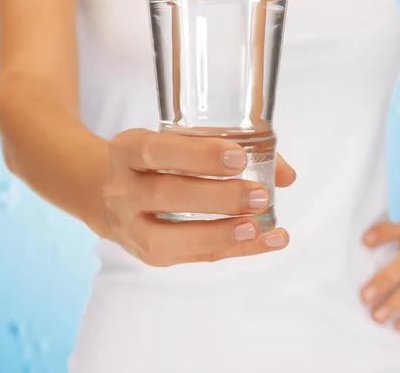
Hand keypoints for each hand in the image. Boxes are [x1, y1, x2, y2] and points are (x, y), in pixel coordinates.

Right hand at [103, 128, 295, 266]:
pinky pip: (191, 257)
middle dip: (217, 197)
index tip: (239, 158)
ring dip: (218, 233)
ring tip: (256, 225)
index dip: (199, 155)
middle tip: (259, 195)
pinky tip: (267, 242)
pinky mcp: (148, 254)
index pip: (158, 152)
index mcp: (127, 149)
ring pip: (168, 238)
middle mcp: (121, 189)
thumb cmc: (158, 162)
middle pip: (166, 195)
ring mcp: (130, 226)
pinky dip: (233, 251)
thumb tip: (285, 175)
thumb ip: (227, 149)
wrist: (114, 195)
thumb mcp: (177, 142)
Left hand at [361, 221, 399, 333]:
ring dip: (397, 302)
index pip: (398, 230)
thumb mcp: (381, 257)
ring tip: (377, 318)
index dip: (384, 233)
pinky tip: (399, 327)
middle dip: (385, 279)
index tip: (364, 241)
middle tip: (364, 297)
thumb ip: (364, 256)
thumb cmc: (385, 267)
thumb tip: (329, 261)